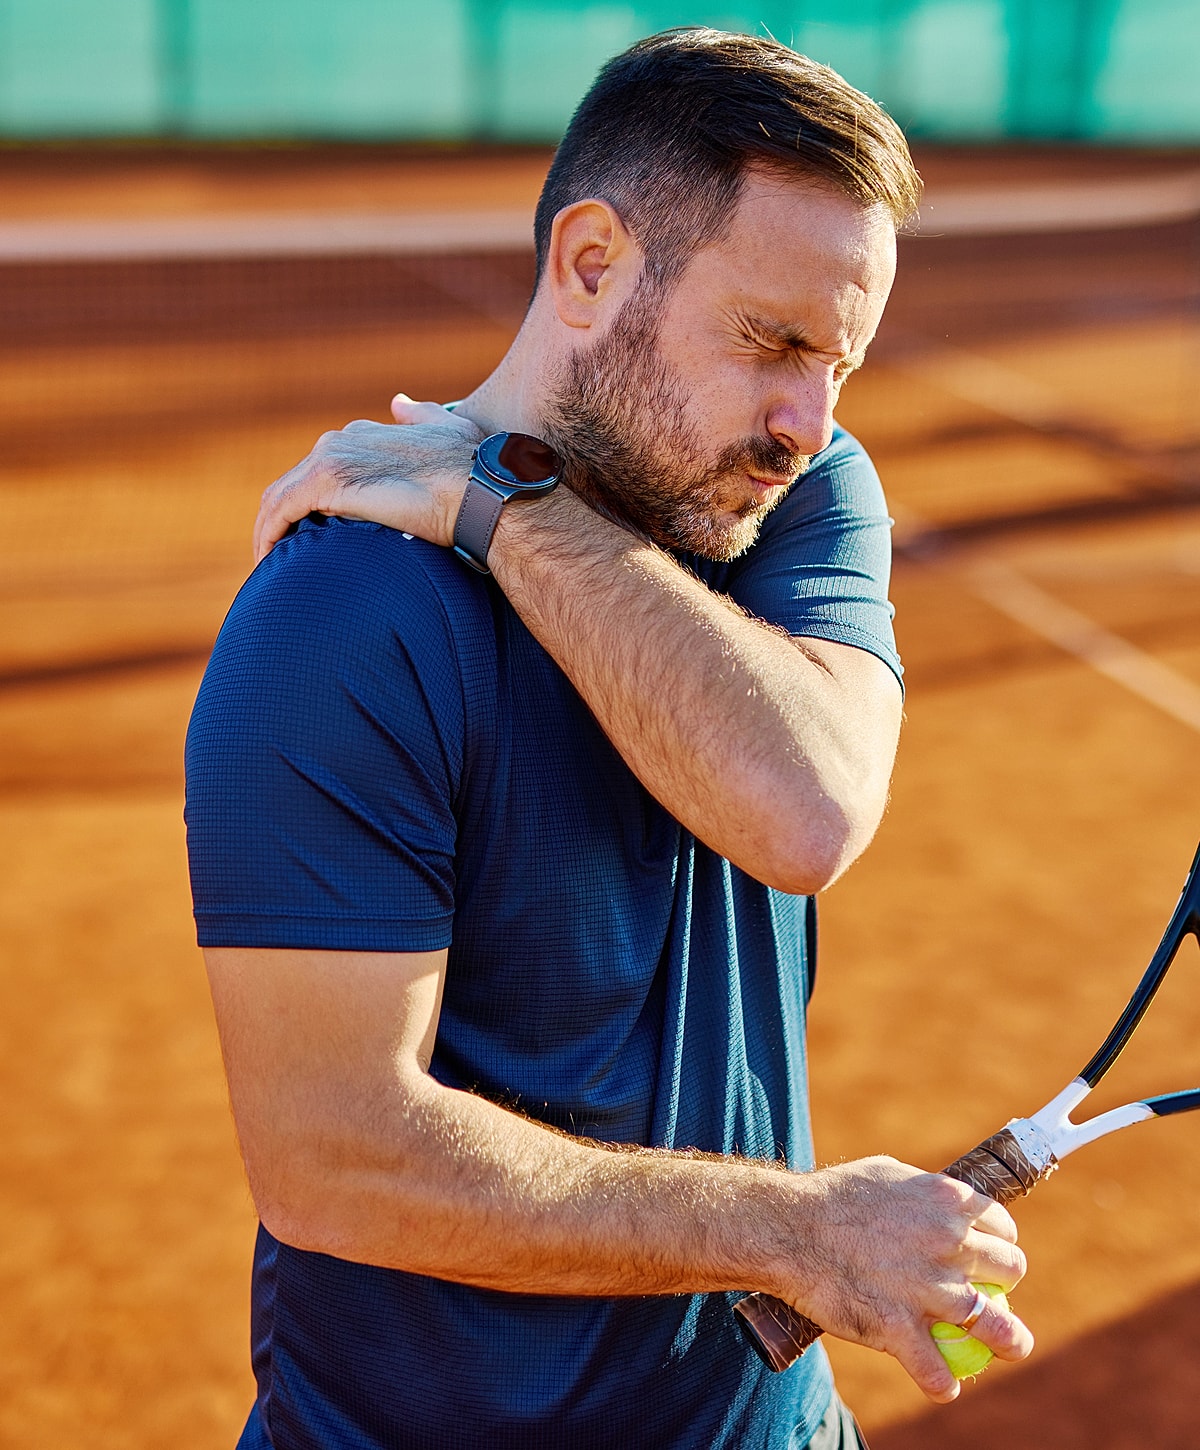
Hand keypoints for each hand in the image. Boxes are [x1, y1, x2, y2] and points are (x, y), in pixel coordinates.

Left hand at [252, 394, 483, 562]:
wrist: (480, 492)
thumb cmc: (475, 470)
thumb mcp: (448, 429)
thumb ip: (418, 414)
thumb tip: (397, 402)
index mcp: (364, 435)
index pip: (321, 469)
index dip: (312, 502)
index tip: (312, 533)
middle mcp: (341, 441)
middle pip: (294, 484)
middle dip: (284, 519)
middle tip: (284, 556)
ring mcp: (331, 459)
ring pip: (279, 498)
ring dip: (268, 530)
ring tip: (270, 565)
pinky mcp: (326, 483)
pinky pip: (279, 511)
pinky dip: (268, 535)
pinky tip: (267, 562)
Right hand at [782, 1156, 1032, 1402]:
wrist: (789, 1229)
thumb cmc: (834, 1197)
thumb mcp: (888, 1173)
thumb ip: (923, 1190)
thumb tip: (941, 1197)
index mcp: (946, 1202)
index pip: (1002, 1227)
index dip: (1001, 1242)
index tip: (991, 1255)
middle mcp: (947, 1243)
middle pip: (1010, 1270)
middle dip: (1006, 1284)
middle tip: (990, 1293)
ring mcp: (926, 1288)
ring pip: (995, 1325)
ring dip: (1010, 1341)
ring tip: (1012, 1347)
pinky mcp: (897, 1326)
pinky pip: (936, 1369)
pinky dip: (942, 1382)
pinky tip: (942, 1385)